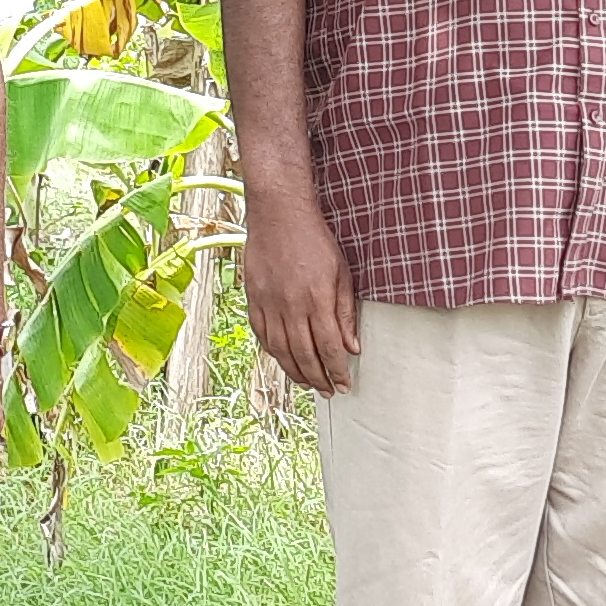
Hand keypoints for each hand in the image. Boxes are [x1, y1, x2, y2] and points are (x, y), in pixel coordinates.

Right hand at [242, 197, 361, 393]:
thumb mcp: (341, 273)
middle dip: (319, 378)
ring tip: (308, 384)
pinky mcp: (253, 298)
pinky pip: (262, 334)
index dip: (337, 370)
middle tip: (329, 392)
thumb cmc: (314, 240)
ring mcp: (269, 303)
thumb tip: (352, 347)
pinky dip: (273, 352)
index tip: (344, 384)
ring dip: (295, 372)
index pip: (329, 347)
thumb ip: (345, 312)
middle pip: (305, 355)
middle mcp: (291, 306)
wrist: (278, 214)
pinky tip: (283, 360)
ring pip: (281, 350)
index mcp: (317, 299)